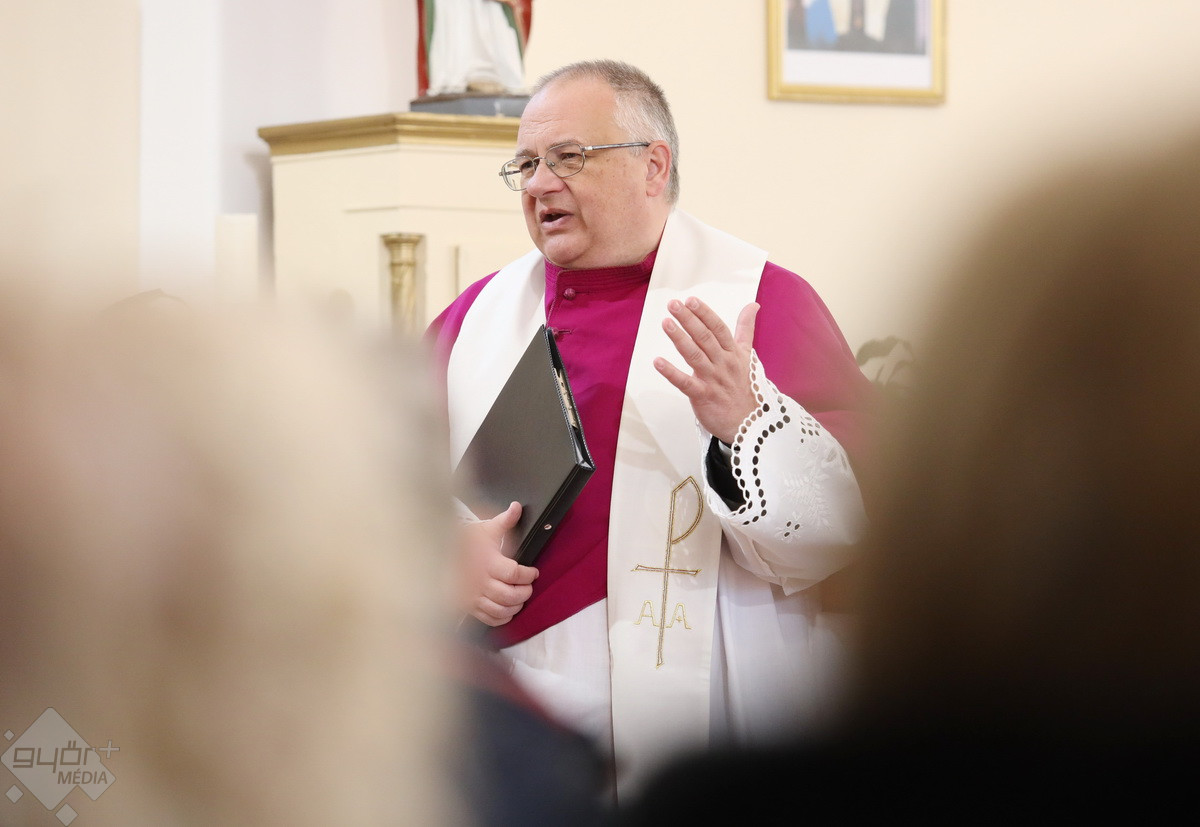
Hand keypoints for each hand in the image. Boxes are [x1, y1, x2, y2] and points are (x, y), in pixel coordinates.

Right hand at [459, 501, 538, 625]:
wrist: (440, 553)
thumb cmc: (467, 541)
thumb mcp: (486, 529)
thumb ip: (504, 521)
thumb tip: (517, 507)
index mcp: (486, 561)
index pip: (514, 574)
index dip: (528, 575)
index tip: (533, 572)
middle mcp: (479, 581)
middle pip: (510, 595)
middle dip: (525, 592)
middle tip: (528, 586)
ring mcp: (472, 596)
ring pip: (501, 610)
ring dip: (516, 606)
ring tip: (520, 598)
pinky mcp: (467, 606)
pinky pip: (488, 618)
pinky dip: (502, 618)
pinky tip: (508, 610)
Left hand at [654, 298, 758, 443]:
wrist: (750, 423)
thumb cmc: (744, 386)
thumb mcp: (748, 354)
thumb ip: (746, 328)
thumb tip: (753, 305)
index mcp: (733, 352)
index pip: (719, 328)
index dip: (705, 314)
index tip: (691, 300)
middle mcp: (723, 363)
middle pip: (705, 338)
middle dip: (689, 320)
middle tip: (674, 305)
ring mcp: (713, 380)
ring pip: (695, 356)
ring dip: (680, 339)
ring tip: (666, 323)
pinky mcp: (703, 396)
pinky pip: (685, 383)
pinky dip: (671, 373)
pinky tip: (657, 362)